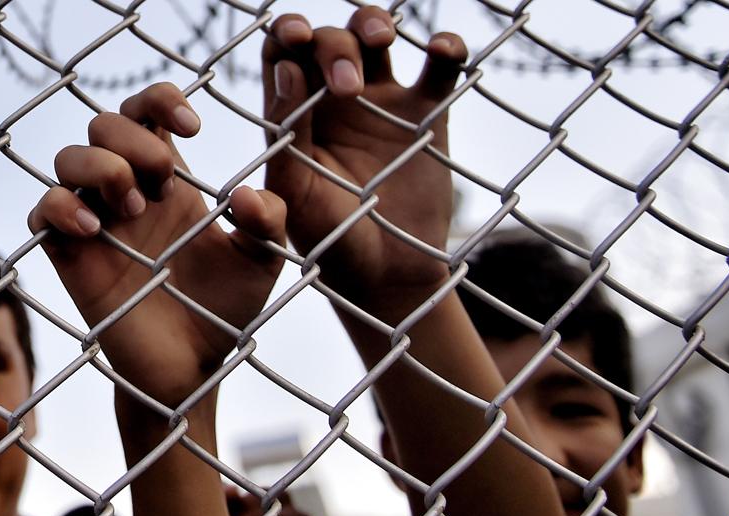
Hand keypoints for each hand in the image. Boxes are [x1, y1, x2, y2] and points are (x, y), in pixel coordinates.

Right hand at [29, 83, 286, 407]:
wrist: (193, 368)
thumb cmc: (225, 310)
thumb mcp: (261, 262)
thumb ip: (267, 224)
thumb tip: (246, 195)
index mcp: (170, 182)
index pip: (148, 112)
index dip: (162, 100)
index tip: (192, 128)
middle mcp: (127, 193)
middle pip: (104, 123)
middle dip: (133, 140)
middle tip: (164, 184)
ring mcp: (95, 223)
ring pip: (67, 157)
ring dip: (101, 168)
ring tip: (132, 207)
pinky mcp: (70, 257)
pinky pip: (41, 211)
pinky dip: (60, 207)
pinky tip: (95, 229)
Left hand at [262, 6, 466, 318]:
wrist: (385, 277)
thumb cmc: (330, 243)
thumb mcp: (297, 194)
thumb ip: (286, 138)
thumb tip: (286, 71)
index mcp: (293, 115)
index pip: (280, 53)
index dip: (285, 34)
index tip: (295, 40)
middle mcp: (333, 101)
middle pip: (328, 38)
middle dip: (333, 46)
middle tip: (347, 86)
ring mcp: (382, 104)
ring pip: (376, 36)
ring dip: (374, 23)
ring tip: (381, 39)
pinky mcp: (426, 116)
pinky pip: (441, 69)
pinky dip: (448, 49)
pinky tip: (443, 50)